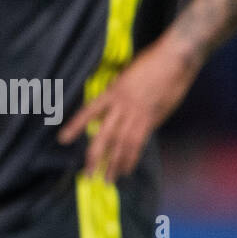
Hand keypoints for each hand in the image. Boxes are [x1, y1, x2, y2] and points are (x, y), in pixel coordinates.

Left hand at [57, 39, 198, 180]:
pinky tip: (126, 169)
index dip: (75, 126)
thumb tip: (105, 116)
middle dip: (95, 156)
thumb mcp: (126, 77)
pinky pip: (139, 142)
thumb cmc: (150, 62)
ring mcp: (138, 113)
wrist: (173, 58)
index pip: (88, 111)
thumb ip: (116, 97)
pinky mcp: (153, 118)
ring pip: (121, 143)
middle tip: (87, 174)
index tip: (63, 139)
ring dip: (114, 163)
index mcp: (112, 91)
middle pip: (104, 135)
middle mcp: (122, 104)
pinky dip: (132, 157)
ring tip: (107, 179)